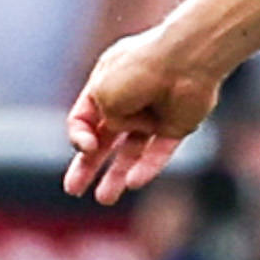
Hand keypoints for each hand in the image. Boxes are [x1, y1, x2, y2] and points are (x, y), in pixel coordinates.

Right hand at [64, 11, 228, 201]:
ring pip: (131, 151)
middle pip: (103, 139)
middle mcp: (128, 100)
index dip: (79, 136)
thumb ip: (102, 119)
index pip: (83, 117)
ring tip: (104, 199)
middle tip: (72, 189)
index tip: (85, 146)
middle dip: (87, 165)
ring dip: (117, 175)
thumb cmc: (141, 70)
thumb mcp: (103, 94)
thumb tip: (117, 131)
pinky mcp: (177, 127)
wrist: (187, 61)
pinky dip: (147, 167)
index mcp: (106, 83)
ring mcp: (153, 115)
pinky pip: (158, 152)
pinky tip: (134, 183)